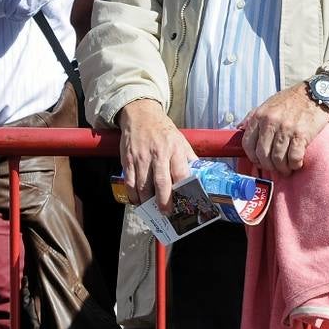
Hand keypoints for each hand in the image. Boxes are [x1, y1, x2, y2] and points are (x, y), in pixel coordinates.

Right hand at [118, 98, 195, 212]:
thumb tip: (200, 174)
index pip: (180, 173)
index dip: (182, 189)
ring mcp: (141, 158)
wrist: (141, 116)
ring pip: (143, 185)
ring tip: (152, 209)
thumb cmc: (164, 131)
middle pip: (161, 182)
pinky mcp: (128, 160)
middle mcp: (158, 154)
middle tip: (166, 212)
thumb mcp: (182, 140)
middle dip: (164, 201)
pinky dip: (133, 194)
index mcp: (175, 149)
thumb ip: (189, 158)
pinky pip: (130, 181)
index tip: (184, 202)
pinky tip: (137, 200)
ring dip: (147, 200)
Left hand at [240, 83, 328, 174]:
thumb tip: (240, 127)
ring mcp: (286, 129)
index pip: (248, 144)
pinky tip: (296, 163)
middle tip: (275, 167)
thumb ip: (253, 116)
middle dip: (268, 165)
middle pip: (263, 154)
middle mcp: (271, 122)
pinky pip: (294, 157)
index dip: (253, 157)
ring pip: (278, 159)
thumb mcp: (269, 103)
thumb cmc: (292, 99)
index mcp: (260, 116)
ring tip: (286, 168)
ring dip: (282, 168)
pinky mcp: (302, 134)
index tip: (260, 161)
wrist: (316, 92)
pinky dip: (295, 164)